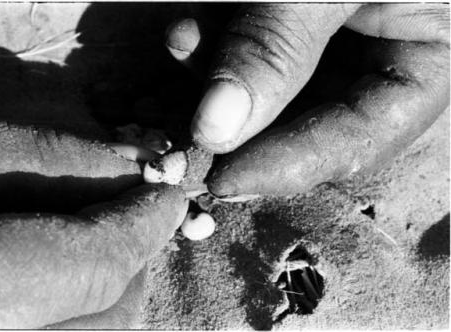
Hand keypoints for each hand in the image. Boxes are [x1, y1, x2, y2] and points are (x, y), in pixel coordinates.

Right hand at [0, 5, 188, 325]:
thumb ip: (58, 161)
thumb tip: (139, 169)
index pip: (97, 269)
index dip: (144, 225)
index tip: (168, 195)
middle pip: (105, 322)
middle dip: (133, 264)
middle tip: (136, 216)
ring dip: (110, 288)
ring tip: (101, 239)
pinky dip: (77, 306)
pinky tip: (65, 267)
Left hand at [166, 3, 448, 195]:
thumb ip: (280, 46)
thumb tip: (217, 128)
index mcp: (430, 54)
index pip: (361, 137)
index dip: (290, 166)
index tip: (222, 184)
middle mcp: (382, 52)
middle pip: (311, 121)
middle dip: (246, 133)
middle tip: (186, 149)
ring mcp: (334, 33)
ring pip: (274, 88)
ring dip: (218, 87)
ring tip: (179, 64)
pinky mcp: (290, 14)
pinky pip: (252, 44)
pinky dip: (214, 46)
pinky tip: (184, 33)